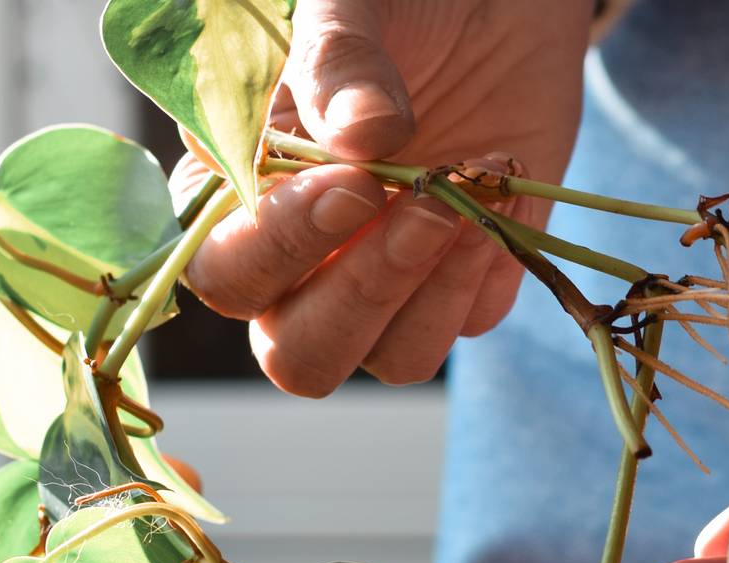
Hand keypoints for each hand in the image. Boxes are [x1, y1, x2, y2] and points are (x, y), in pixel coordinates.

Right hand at [173, 0, 592, 395]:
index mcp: (243, 202)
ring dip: (434, 291)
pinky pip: (466, 326)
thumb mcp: (352, 2)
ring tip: (468, 199)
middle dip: (362, 295)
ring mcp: (386, 287)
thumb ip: (338, 62)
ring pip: (393, 361)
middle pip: (300, 356)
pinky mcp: (460, 291)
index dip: (281, 249)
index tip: (352, 184)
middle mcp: (305, 269)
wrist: (497, 3)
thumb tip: (365, 135)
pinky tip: (501, 196)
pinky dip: (486, 271)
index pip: (227, 275)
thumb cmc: (398, 0)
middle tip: (422, 209)